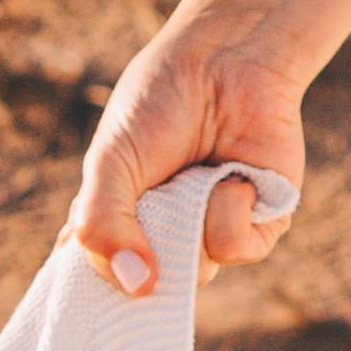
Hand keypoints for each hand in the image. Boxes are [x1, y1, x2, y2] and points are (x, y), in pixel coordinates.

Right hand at [66, 0, 350, 295]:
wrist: (224, 59)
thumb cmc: (159, 105)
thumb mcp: (109, 164)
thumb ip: (103, 229)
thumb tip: (137, 287)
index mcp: (119, 229)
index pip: (98, 282)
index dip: (99, 277)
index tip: (94, 256)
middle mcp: (163, 242)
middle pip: (148, 291)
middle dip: (147, 247)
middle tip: (152, 198)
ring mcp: (208, 238)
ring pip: (195, 275)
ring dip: (190, 224)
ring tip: (191, 177)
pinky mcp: (256, 229)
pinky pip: (235, 249)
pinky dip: (230, 210)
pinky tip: (230, 175)